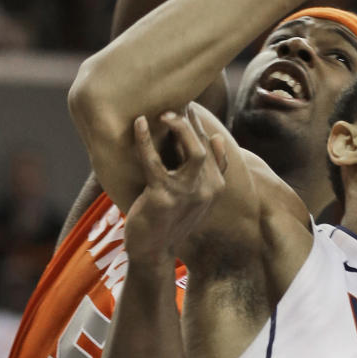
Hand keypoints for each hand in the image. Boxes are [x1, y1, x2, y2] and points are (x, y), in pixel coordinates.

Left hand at [125, 108, 227, 267]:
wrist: (153, 252)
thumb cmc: (172, 219)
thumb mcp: (198, 196)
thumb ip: (211, 170)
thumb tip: (218, 137)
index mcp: (216, 186)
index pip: (212, 146)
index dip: (199, 124)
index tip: (187, 108)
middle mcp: (207, 189)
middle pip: (204, 145)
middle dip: (190, 122)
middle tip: (174, 106)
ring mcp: (187, 193)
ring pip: (194, 151)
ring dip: (180, 129)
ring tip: (165, 114)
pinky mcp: (163, 196)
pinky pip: (154, 163)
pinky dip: (145, 141)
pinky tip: (138, 124)